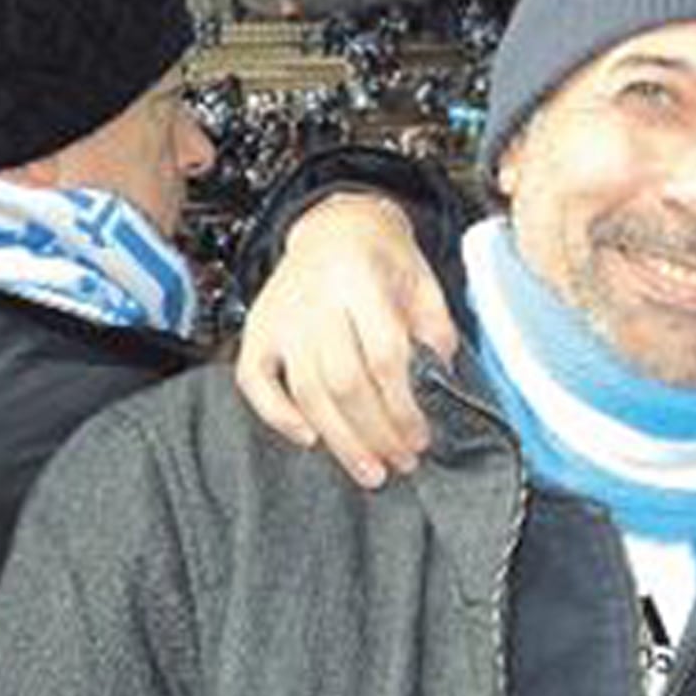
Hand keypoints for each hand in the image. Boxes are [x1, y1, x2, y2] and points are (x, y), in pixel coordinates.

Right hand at [235, 191, 456, 487]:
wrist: (336, 225)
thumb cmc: (383, 259)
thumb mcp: (424, 282)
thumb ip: (436, 329)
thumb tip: (442, 383)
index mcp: (362, 281)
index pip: (383, 357)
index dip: (403, 407)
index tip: (420, 438)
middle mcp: (315, 299)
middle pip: (343, 382)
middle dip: (375, 433)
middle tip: (399, 463)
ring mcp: (281, 316)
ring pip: (305, 391)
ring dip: (339, 440)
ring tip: (369, 470)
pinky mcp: (258, 329)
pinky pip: (254, 380)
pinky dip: (277, 415)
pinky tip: (310, 440)